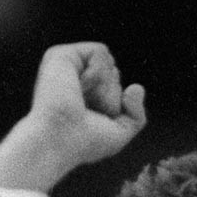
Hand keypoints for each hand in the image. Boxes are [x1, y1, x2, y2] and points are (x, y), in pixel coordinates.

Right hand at [0, 42, 145, 192]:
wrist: (60, 140)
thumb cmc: (84, 143)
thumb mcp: (119, 134)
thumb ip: (136, 115)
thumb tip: (137, 87)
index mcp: (81, 93)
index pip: (115, 85)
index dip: (114, 105)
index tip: (93, 121)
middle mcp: (72, 77)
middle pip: (114, 73)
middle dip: (110, 97)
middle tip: (87, 111)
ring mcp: (66, 65)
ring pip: (109, 63)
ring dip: (103, 88)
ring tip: (80, 99)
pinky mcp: (61, 55)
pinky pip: (100, 52)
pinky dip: (97, 73)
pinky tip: (79, 86)